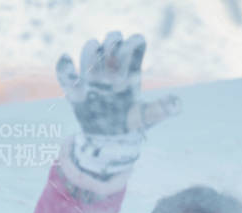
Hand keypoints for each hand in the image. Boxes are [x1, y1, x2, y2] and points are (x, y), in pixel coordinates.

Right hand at [55, 31, 179, 191]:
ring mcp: (94, 77)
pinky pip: (65, 73)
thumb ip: (161, 108)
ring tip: (96, 66)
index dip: (133, 43)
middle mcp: (112, 69)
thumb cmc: (131, 125)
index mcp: (130, 71)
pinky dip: (64, 66)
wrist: (111, 142)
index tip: (132, 49)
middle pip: (111, 41)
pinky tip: (68, 60)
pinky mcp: (77, 90)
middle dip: (112, 41)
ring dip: (92, 50)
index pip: (133, 45)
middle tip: (114, 52)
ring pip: (90, 49)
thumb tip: (177, 104)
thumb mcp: (148, 117)